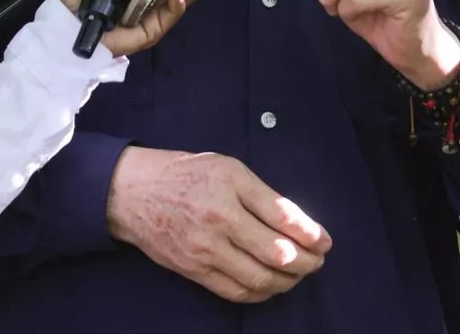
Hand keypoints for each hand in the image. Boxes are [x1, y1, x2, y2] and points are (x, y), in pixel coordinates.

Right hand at [106, 148, 331, 302]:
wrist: (133, 193)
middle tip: (319, 261)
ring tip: (300, 274)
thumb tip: (295, 221)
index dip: (311, 233)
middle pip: (277, 253)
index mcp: (231, 186)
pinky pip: (236, 291)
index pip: (283, 217)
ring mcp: (206, 249)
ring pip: (259, 278)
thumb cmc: (184, 173)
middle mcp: (220, 219)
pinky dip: (261, 293)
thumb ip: (260, 193)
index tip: (326, 241)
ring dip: (288, 281)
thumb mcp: (226, 167)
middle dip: (307, 262)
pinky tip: (272, 285)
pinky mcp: (194, 270)